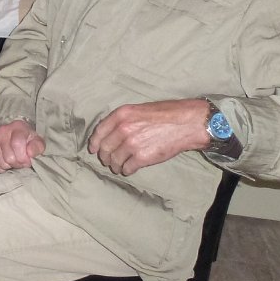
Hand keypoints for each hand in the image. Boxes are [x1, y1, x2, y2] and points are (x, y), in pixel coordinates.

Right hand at [0, 119, 45, 172]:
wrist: (15, 136)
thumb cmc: (28, 140)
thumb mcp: (37, 142)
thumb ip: (37, 147)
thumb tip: (30, 153)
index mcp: (17, 127)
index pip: (17, 145)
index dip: (23, 157)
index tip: (28, 161)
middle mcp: (2, 131)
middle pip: (9, 157)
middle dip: (18, 164)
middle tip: (21, 162)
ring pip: (2, 163)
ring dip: (10, 166)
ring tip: (14, 161)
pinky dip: (1, 167)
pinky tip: (6, 161)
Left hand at [87, 98, 210, 175]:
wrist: (186, 123)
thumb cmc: (166, 114)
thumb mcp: (139, 109)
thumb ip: (123, 120)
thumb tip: (111, 134)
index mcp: (121, 114)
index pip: (99, 131)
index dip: (94, 143)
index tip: (93, 149)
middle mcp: (123, 129)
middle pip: (105, 148)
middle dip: (105, 157)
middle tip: (108, 160)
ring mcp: (132, 144)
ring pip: (114, 161)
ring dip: (115, 166)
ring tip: (119, 167)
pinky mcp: (142, 157)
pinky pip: (126, 168)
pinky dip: (126, 171)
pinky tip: (129, 169)